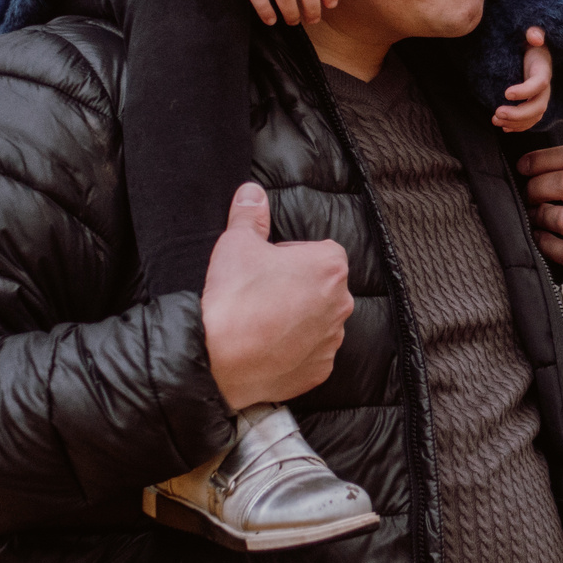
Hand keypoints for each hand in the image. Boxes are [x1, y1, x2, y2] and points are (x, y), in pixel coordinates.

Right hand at [200, 183, 353, 409]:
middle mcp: (341, 303)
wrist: (220, 360)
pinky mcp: (321, 370)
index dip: (291, 256)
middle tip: (261, 294)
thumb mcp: (236, 243)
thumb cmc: (234, 297)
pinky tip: (267, 348)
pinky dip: (294, 351)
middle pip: (322, 287)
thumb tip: (252, 192)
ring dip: (298, 320)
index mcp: (330, 266)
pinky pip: (312, 354)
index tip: (266, 266)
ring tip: (261, 322)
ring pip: (318, 321)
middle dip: (297, 287)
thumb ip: (249, 214)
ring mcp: (332, 339)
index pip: (319, 252)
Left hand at [493, 27, 552, 132]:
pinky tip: (504, 127)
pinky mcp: (533, 104)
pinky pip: (530, 120)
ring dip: (516, 122)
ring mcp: (540, 97)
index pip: (540, 83)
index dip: (525, 90)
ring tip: (495, 120)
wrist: (532, 51)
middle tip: (496, 113)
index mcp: (543, 70)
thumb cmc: (528, 42)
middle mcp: (545, 87)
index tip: (506, 93)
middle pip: (538, 106)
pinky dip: (518, 126)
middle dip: (518, 113)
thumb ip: (534, 33)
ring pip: (534, 116)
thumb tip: (534, 37)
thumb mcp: (532, 34)